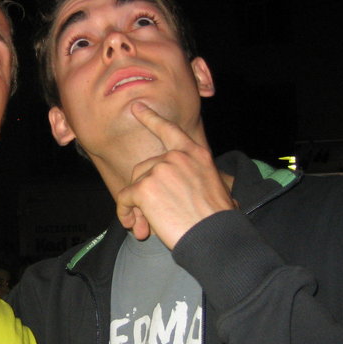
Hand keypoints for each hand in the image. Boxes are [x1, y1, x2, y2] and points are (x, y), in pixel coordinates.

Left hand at [116, 102, 234, 247]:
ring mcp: (159, 169)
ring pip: (134, 184)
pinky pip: (124, 198)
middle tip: (152, 214)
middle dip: (144, 190)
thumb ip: (192, 177)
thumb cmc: (217, 219)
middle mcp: (176, 156)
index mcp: (195, 153)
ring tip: (147, 223)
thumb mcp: (215, 186)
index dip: (150, 118)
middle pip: (144, 167)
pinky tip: (136, 225)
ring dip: (136, 204)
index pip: (169, 130)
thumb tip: (173, 188)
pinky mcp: (144, 187)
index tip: (136, 107)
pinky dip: (125, 212)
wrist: (214, 236)